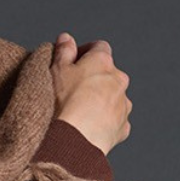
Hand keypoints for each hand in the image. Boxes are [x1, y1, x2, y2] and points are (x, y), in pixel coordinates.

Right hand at [50, 34, 131, 155]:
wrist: (73, 142)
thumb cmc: (62, 105)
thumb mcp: (56, 71)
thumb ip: (63, 51)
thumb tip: (66, 39)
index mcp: (103, 62)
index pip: (99, 47)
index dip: (85, 53)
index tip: (73, 62)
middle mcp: (119, 80)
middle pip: (108, 73)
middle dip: (93, 78)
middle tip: (72, 90)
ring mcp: (123, 105)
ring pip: (113, 97)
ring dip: (101, 100)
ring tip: (80, 113)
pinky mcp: (123, 127)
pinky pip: (116, 120)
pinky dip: (105, 121)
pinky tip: (89, 127)